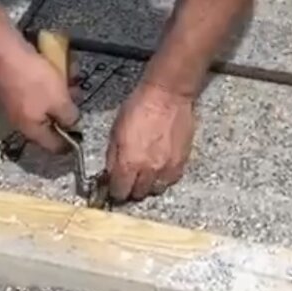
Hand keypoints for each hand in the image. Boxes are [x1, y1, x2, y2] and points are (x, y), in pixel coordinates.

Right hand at [0, 44, 80, 152]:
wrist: (5, 52)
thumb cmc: (35, 80)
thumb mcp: (59, 101)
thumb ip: (69, 117)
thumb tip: (72, 124)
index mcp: (31, 128)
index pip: (52, 145)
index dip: (70, 142)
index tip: (83, 131)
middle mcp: (21, 119)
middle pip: (51, 119)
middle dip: (68, 105)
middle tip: (78, 91)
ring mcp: (17, 101)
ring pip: (47, 99)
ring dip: (62, 88)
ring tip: (71, 72)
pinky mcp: (16, 84)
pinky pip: (39, 86)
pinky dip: (51, 77)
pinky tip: (60, 63)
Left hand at [104, 80, 195, 200]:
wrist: (168, 96)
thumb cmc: (139, 107)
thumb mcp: (115, 130)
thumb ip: (112, 156)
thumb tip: (109, 174)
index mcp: (128, 163)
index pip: (119, 192)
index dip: (115, 189)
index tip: (114, 184)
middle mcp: (148, 170)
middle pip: (138, 194)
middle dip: (131, 188)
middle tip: (130, 177)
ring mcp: (167, 167)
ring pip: (156, 190)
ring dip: (149, 184)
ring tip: (146, 173)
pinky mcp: (181, 161)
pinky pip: (171, 179)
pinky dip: (164, 177)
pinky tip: (160, 166)